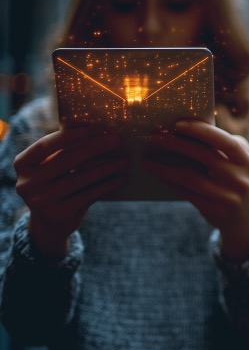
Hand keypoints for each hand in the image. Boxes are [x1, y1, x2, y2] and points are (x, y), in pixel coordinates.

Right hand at [14, 127, 127, 256]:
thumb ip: (65, 150)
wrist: (50, 220)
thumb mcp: (52, 166)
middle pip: (66, 161)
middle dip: (94, 148)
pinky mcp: (58, 214)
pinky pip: (87, 195)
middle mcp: (26, 183)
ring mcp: (41, 201)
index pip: (43, 146)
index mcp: (23, 164)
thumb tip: (99, 130)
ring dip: (105, 168)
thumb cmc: (56, 182)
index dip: (65, 137)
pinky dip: (106, 185)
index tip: (88, 129)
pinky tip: (120, 178)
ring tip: (124, 160)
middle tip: (117, 140)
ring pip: (79, 179)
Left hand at [141, 120, 248, 259]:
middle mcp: (241, 178)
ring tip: (148, 161)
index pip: (226, 142)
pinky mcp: (215, 209)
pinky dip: (170, 182)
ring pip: (191, 177)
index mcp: (247, 160)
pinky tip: (158, 175)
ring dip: (166, 167)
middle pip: (206, 156)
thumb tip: (185, 129)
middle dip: (178, 144)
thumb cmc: (233, 179)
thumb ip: (221, 146)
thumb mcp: (237, 161)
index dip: (203, 131)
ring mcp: (228, 196)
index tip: (178, 124)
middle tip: (156, 138)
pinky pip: (186, 193)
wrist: (242, 216)